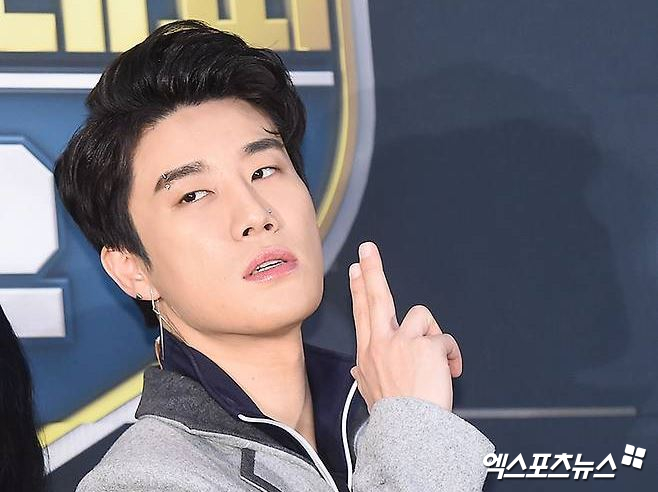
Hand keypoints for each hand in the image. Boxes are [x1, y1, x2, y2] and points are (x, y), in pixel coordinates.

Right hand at [348, 241, 461, 411]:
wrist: (410, 433)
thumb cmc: (396, 416)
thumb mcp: (371, 393)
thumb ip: (365, 375)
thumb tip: (358, 368)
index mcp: (369, 353)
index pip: (362, 313)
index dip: (359, 288)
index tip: (357, 269)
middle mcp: (382, 343)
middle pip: (377, 297)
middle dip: (373, 269)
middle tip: (369, 248)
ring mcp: (403, 342)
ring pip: (422, 318)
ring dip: (432, 337)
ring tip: (434, 361)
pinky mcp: (425, 345)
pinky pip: (444, 339)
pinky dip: (450, 354)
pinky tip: (449, 370)